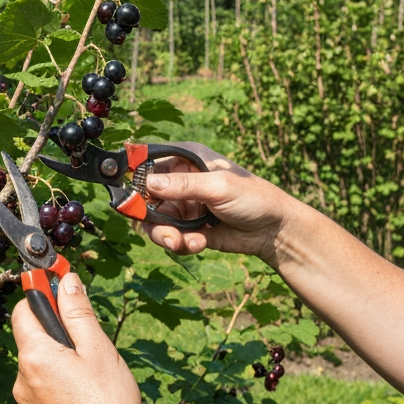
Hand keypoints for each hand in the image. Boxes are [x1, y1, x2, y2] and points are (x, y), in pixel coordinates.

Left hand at [11, 272, 158, 403]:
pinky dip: (58, 385)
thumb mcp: (98, 349)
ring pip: (38, 365)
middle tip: (88, 341)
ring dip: (58, 361)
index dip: (40, 295)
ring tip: (90, 376)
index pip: (23, 310)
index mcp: (35, 356)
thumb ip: (78, 312)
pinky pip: (41, 390)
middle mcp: (22, 379)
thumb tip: (66, 280)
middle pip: (31, 338)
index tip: (57, 285)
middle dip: (56, 332)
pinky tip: (84, 396)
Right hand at [140, 142, 299, 261]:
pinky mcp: (188, 228)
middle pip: (144, 199)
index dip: (134, 178)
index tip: (128, 199)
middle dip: (152, 221)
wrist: (274, 231)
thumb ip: (183, 185)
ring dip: (168, 236)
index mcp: (186, 159)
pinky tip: (201, 243)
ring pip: (155, 223)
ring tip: (184, 243)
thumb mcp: (218, 187)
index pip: (148, 162)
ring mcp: (183, 205)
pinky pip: (170, 238)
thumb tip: (148, 183)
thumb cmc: (254, 198)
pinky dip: (181, 244)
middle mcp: (180, 180)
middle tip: (167, 236)